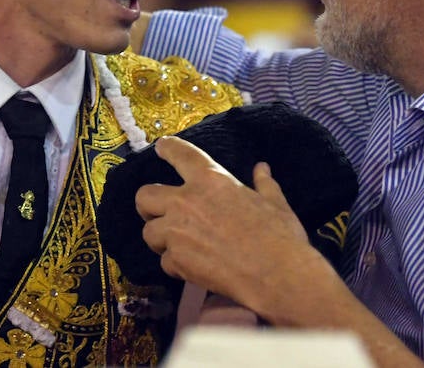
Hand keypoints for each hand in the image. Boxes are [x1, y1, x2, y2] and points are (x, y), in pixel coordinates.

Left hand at [135, 136, 314, 319]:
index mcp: (211, 179)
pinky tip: (192, 267)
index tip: (161, 148)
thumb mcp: (275, 203)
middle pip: (144, 195)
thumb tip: (262, 168)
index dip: (168, 148)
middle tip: (158, 212)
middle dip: (147, 205)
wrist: (277, 276)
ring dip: (161, 238)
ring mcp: (177, 232)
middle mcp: (186, 201)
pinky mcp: (176, 260)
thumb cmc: (279, 236)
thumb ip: (264, 184)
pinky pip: (165, 261)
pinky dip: (176, 264)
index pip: (179, 154)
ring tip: (176, 244)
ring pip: (149, 232)